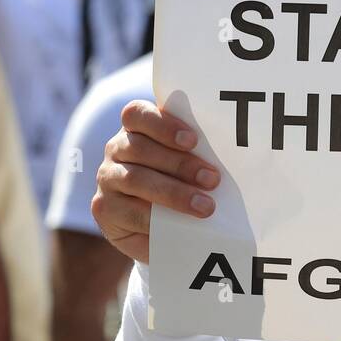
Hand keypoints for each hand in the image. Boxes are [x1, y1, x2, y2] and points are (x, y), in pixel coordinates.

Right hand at [92, 100, 219, 264]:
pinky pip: (129, 211)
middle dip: (180, 163)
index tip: (193, 140)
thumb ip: (197, 153)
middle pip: (139, 147)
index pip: (137, 114)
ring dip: (173, 192)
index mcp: (136, 128)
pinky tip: (177, 225)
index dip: (163, 125)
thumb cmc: (178, 181)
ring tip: (204, 207)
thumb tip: (235, 156)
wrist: (151, 223)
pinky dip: (155, 219)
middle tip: (213, 179)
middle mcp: (116, 149)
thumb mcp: (187, 164)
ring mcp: (107, 178)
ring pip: (134, 179)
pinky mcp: (105, 208)